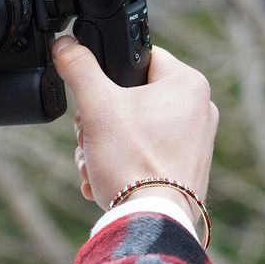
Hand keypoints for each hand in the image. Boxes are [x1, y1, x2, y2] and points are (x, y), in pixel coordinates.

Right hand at [54, 36, 217, 212]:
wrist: (151, 220)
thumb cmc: (133, 162)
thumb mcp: (97, 106)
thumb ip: (78, 67)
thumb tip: (65, 43)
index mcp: (188, 84)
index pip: (140, 58)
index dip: (107, 75)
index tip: (93, 98)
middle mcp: (200, 110)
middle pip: (131, 98)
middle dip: (99, 121)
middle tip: (89, 136)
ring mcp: (196, 142)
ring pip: (134, 129)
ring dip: (103, 146)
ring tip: (94, 164)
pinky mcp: (187, 169)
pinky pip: (146, 154)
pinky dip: (121, 164)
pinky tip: (105, 179)